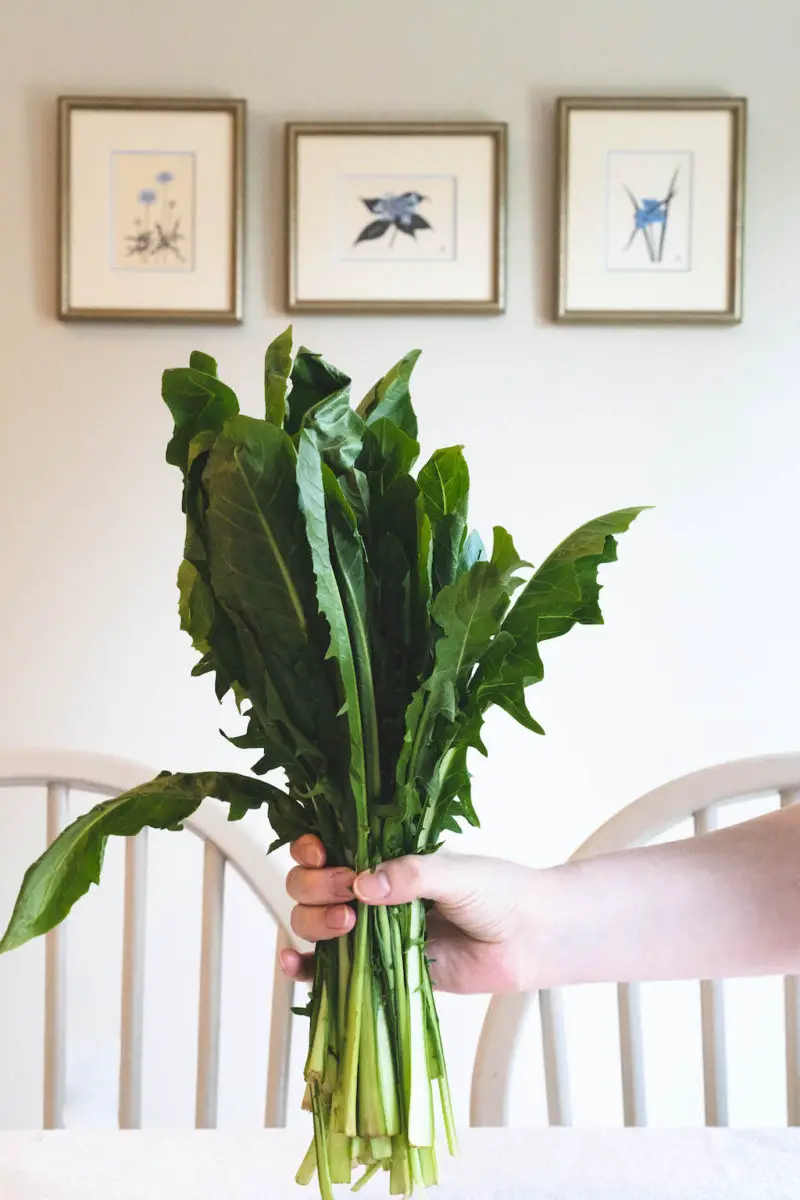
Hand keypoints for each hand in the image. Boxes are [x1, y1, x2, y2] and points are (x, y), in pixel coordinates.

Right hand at [279, 834, 537, 993]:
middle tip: (349, 892)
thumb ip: (412, 875)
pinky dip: (306, 969)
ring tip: (346, 925)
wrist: (530, 939)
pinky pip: (332, 971)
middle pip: (310, 885)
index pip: (328, 846)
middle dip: (316, 887)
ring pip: (314, 923)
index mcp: (384, 856)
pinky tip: (293, 964)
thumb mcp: (456, 873)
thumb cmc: (500, 893)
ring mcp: (371, 931)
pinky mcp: (379, 969)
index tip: (321, 853)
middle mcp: (370, 891)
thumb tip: (365, 885)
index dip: (311, 849)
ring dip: (313, 922)